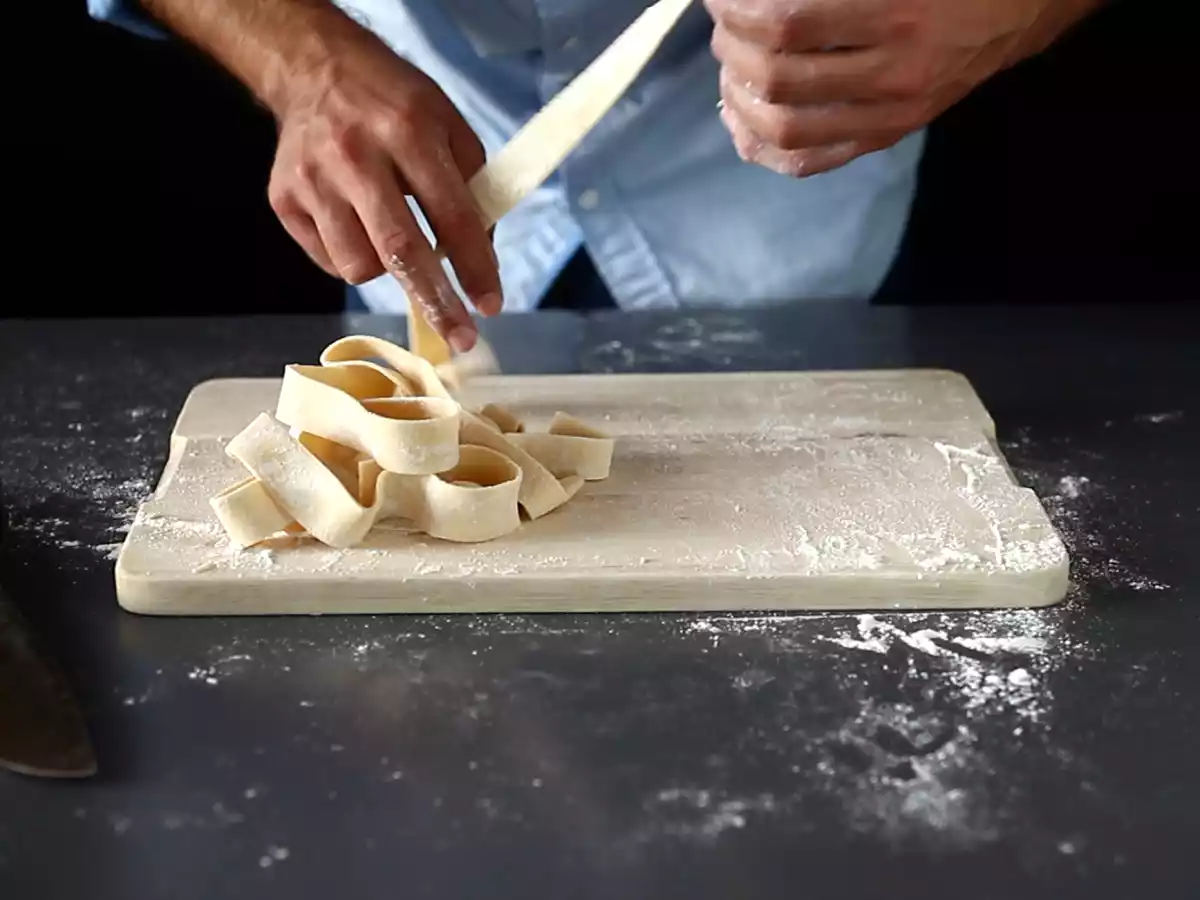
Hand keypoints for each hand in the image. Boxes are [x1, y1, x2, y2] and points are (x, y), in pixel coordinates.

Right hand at [268, 23, 498, 350]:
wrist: (313, 68)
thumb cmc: (393, 102)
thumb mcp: (447, 125)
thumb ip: (472, 187)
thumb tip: (481, 258)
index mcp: (408, 130)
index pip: (451, 214)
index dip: (474, 266)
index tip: (490, 305)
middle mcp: (356, 156)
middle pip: (401, 251)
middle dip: (436, 301)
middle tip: (460, 337)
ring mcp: (314, 180)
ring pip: (360, 265)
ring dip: (388, 269)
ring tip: (390, 234)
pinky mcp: (284, 199)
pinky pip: (330, 259)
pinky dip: (353, 256)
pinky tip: (356, 223)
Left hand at [705, 0, 1101, 176]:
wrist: (1025, 4)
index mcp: (897, 9)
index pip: (785, 22)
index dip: (737, 11)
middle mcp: (894, 70)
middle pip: (776, 77)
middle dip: (731, 48)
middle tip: (723, 25)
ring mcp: (892, 113)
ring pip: (786, 127)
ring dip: (738, 97)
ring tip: (729, 66)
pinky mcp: (888, 136)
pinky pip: (810, 162)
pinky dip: (762, 147)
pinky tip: (739, 120)